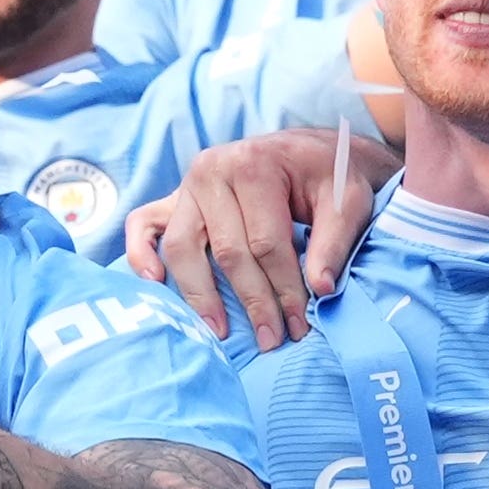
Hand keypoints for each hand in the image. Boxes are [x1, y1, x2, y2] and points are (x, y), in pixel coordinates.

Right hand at [124, 126, 389, 350]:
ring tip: (219, 331)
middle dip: (251, 300)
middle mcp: (212, 170)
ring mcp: (187, 184)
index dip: (284, 289)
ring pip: (182, 247)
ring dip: (199, 294)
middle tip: (271, 339)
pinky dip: (140, 253)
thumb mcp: (347, 199)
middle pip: (226, 250)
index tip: (298, 326)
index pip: (266, 242)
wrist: (310, 149)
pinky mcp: (174, 198)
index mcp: (254, 164)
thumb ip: (334, 242)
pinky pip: (143, 225)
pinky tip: (155, 283)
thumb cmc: (330, 175)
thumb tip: (319, 290)